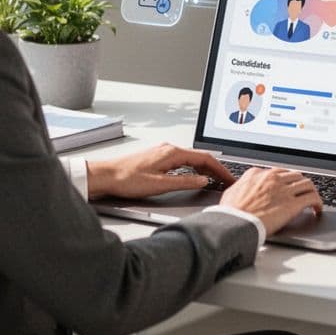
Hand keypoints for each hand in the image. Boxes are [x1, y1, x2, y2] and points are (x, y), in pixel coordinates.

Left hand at [85, 144, 235, 199]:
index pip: (205, 158)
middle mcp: (169, 149)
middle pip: (200, 157)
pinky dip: (194, 169)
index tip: (229, 178)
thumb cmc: (126, 179)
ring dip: (206, 169)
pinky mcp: (158, 158)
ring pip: (192, 159)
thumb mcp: (159, 185)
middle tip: (227, 181)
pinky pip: (183, 161)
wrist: (105, 176)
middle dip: (216, 169)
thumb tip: (203, 181)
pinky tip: (195, 177)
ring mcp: (163, 152)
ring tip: (216, 180)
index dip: (220, 169)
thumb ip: (184, 182)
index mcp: (172, 153)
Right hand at [219, 167, 322, 236]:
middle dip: (300, 184)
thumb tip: (241, 189)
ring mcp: (283, 190)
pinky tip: (317, 209)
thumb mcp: (231, 193)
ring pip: (307, 183)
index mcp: (256, 174)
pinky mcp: (292, 204)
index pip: (277, 172)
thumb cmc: (230, 213)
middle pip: (294, 175)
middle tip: (302, 192)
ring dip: (311, 191)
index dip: (284, 180)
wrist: (234, 224)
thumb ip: (240, 187)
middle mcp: (272, 178)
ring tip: (313, 200)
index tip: (287, 186)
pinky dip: (318, 202)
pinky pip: (312, 198)